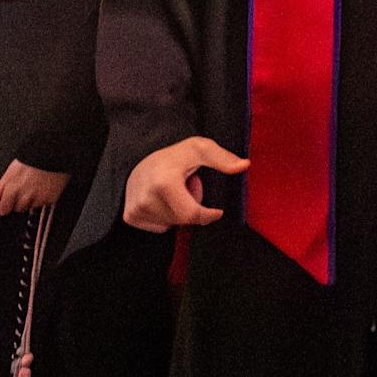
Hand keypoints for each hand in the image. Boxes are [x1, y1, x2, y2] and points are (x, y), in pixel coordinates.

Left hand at [0, 161, 69, 215]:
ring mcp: (39, 197)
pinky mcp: (51, 198)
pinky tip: (43, 187)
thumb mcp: (9, 173)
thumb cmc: (30, 161)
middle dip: (18, 202)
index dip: (5, 205)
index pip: (3, 210)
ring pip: (31, 207)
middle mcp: (25, 195)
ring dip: (31, 201)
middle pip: (17, 209)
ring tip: (34, 186)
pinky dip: (43, 198)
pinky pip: (44, 203)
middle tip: (23, 189)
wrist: (51, 154)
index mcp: (12, 189)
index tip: (7, 201)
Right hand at [122, 136, 249, 231]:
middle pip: (184, 220)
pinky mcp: (130, 217)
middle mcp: (146, 198)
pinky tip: (161, 199)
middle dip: (193, 206)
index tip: (217, 211)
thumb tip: (245, 165)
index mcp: (164, 182)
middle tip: (187, 187)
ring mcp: (136, 209)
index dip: (208, 215)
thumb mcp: (200, 149)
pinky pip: (160, 227)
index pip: (192, 215)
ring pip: (173, 224)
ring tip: (173, 191)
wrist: (137, 158)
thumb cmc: (174, 155)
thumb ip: (222, 158)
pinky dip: (166, 216)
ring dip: (179, 211)